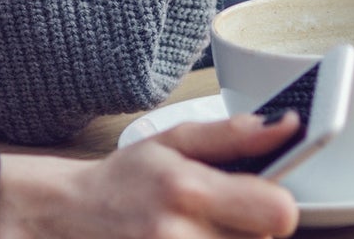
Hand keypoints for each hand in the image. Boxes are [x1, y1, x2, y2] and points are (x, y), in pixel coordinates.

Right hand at [0, 112, 300, 238]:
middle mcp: (180, 237)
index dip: (276, 204)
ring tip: (198, 232)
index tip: (258, 198)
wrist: (66, 219)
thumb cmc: (123, 180)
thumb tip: (287, 125)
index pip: (279, 212)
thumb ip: (234, 135)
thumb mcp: (173, 142)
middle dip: (249, 229)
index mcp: (188, 190)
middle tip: (216, 216)